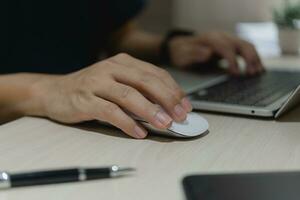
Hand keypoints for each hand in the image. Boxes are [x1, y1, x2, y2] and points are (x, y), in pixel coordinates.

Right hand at [31, 53, 192, 138]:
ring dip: (150, 110)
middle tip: (181, 115)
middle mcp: (110, 69)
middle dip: (167, 98)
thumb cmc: (90, 89)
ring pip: (129, 95)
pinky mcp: (84, 100)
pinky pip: (110, 111)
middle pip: (145, 81)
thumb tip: (165, 109)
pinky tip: (139, 132)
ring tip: (165, 124)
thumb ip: (138, 91)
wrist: (53, 91)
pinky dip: (127, 122)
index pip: (154, 73)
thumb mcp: (115, 83)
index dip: (173, 89)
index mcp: (122, 62)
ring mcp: (96, 83)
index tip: (186, 105)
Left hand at [168, 31, 263, 74]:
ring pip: (247, 46)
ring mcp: (227, 40)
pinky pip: (246, 49)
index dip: (233, 61)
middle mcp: (221, 37)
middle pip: (241, 44)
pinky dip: (254, 58)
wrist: (180, 47)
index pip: (226, 48)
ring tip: (259, 73)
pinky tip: (258, 68)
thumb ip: (194, 54)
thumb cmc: (181, 53)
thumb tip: (208, 53)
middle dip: (249, 59)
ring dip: (255, 59)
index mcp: (210, 39)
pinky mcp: (230, 46)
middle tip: (252, 74)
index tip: (236, 74)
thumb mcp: (182, 55)